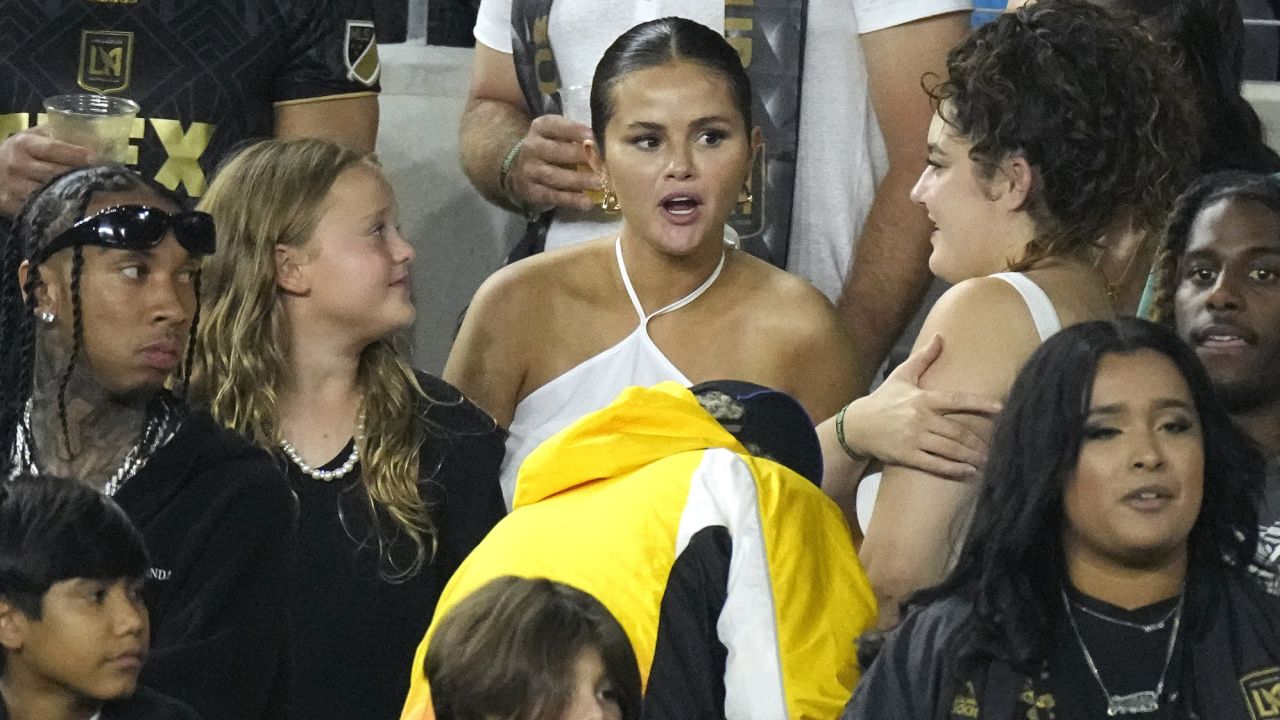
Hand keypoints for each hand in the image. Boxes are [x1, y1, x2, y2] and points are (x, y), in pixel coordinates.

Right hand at [0, 126, 94, 217]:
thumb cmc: (19, 153)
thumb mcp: (31, 138)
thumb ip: (57, 135)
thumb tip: (96, 137)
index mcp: (23, 144)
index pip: (54, 149)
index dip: (78, 154)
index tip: (100, 159)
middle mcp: (17, 165)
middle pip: (56, 173)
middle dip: (82, 176)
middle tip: (106, 178)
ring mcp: (15, 188)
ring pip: (51, 194)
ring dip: (75, 194)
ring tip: (97, 193)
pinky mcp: (14, 207)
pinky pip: (44, 210)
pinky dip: (63, 209)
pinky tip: (79, 208)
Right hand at [507, 114, 598, 212]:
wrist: (520, 172)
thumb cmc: (550, 150)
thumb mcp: (557, 135)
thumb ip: (576, 136)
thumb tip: (603, 145)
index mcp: (541, 128)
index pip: (555, 126)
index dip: (574, 131)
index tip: (591, 137)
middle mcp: (532, 148)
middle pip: (556, 151)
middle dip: (579, 156)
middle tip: (600, 163)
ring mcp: (531, 171)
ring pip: (555, 176)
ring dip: (579, 180)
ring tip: (599, 183)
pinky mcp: (533, 192)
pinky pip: (554, 196)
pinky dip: (572, 200)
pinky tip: (587, 202)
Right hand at [840, 334, 1001, 478]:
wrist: (857, 425)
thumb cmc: (883, 399)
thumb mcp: (901, 376)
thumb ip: (923, 357)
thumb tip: (940, 336)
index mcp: (922, 399)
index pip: (956, 400)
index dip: (979, 404)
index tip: (1000, 408)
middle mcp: (920, 418)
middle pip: (957, 431)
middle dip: (978, 441)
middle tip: (994, 447)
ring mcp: (914, 438)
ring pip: (950, 449)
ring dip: (971, 456)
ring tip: (985, 460)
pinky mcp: (907, 455)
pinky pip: (935, 464)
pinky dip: (954, 469)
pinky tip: (968, 471)